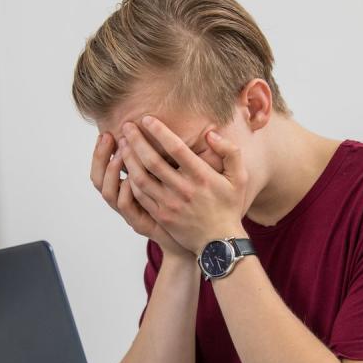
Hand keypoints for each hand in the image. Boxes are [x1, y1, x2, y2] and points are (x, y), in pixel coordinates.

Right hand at [90, 132, 191, 257]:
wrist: (196, 239)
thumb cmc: (187, 206)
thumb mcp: (172, 178)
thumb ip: (165, 157)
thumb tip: (163, 131)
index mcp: (129, 187)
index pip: (103, 167)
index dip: (101, 151)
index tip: (107, 132)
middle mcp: (125, 199)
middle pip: (98, 178)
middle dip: (100, 156)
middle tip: (107, 136)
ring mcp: (131, 212)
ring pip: (108, 192)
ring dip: (111, 171)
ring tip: (119, 153)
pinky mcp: (140, 223)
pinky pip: (126, 206)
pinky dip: (125, 190)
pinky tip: (132, 177)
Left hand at [119, 116, 248, 254]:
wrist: (219, 244)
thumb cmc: (229, 206)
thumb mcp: (240, 178)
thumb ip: (230, 152)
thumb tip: (210, 134)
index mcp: (202, 177)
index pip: (176, 149)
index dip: (159, 132)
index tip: (147, 119)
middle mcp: (183, 189)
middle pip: (152, 161)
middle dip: (136, 140)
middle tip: (126, 126)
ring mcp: (170, 204)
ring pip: (142, 178)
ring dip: (129, 158)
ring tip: (122, 144)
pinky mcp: (161, 216)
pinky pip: (140, 195)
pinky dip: (130, 180)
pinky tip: (125, 168)